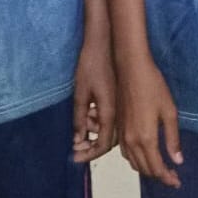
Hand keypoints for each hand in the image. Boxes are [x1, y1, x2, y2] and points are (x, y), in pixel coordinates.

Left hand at [72, 34, 116, 162]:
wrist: (105, 40)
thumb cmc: (91, 64)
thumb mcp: (81, 93)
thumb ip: (80, 119)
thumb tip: (78, 140)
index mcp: (110, 112)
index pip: (103, 144)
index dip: (89, 154)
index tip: (75, 157)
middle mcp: (119, 111)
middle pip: (110, 140)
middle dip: (92, 146)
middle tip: (76, 147)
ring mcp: (122, 103)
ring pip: (112, 129)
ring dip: (96, 133)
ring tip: (82, 126)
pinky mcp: (121, 96)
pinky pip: (113, 118)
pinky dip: (101, 122)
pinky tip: (91, 113)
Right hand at [117, 58, 182, 187]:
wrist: (131, 69)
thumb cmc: (153, 86)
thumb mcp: (169, 112)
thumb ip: (173, 138)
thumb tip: (177, 161)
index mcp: (146, 138)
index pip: (156, 168)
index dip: (167, 178)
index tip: (177, 182)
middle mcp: (131, 141)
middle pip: (144, 169)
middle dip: (159, 176)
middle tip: (173, 176)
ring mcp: (122, 135)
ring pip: (133, 163)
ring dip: (147, 169)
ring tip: (161, 167)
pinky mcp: (118, 128)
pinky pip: (126, 153)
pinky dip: (136, 160)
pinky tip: (144, 155)